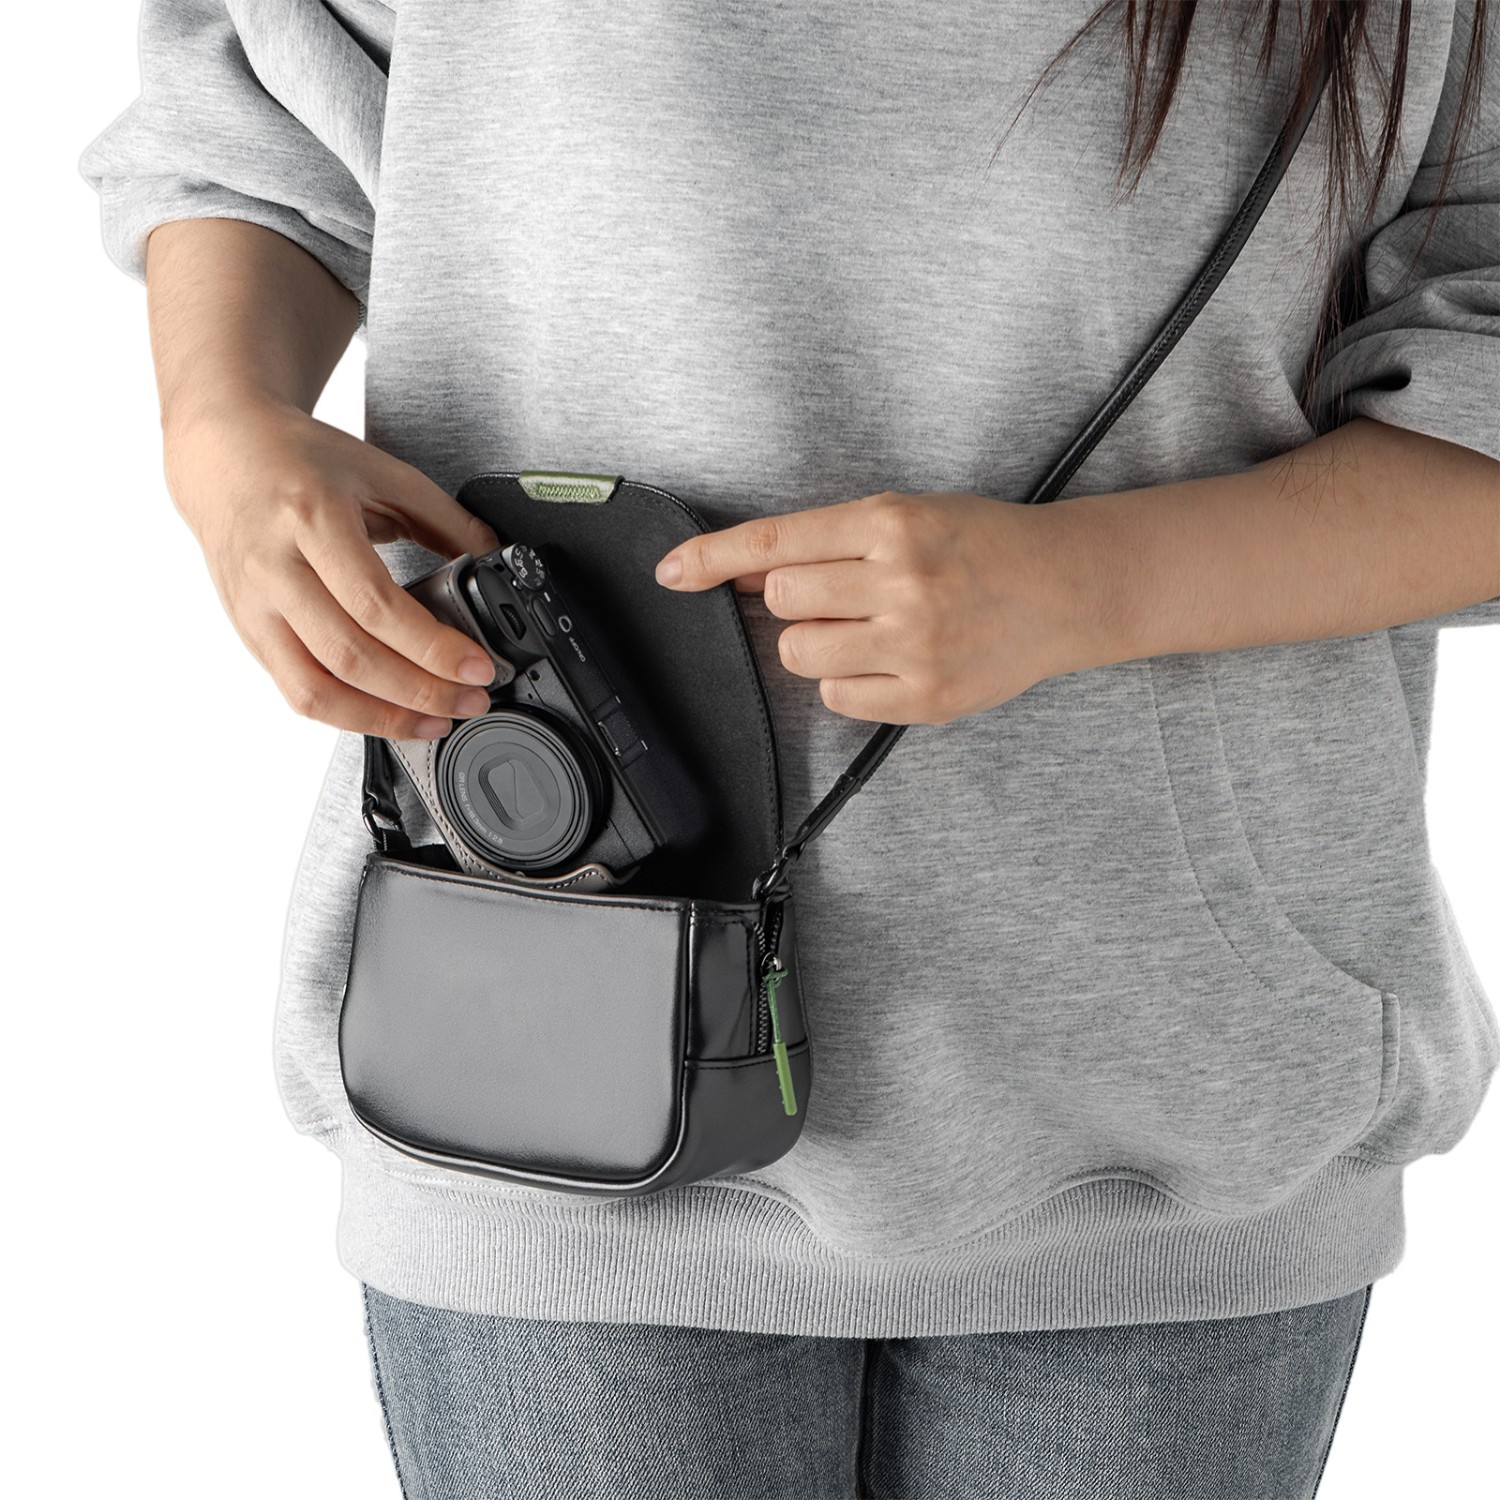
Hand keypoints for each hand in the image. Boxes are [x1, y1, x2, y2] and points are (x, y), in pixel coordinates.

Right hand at [163, 397, 502, 737]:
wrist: (223, 455)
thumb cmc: (299, 460)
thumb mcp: (382, 471)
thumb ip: (443, 518)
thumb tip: (494, 559)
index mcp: (311, 518)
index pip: (375, 604)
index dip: (431, 647)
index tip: (476, 667)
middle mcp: (274, 567)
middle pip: (349, 655)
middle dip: (419, 691)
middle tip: (469, 700)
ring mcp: (255, 607)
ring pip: (316, 688)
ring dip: (383, 718)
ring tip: (436, 722)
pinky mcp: (249, 632)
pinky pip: (296, 691)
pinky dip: (347, 714)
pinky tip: (387, 716)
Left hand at [653, 490, 1111, 723]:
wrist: (1064, 589)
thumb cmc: (982, 547)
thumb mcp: (906, 517)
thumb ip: (825, 543)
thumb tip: (745, 570)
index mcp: (892, 524)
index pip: (776, 542)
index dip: (712, 558)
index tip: (672, 571)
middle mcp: (901, 581)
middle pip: (781, 601)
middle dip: (795, 600)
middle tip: (840, 596)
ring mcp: (915, 643)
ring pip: (800, 654)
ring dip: (817, 643)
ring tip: (867, 629)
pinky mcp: (925, 696)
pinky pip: (837, 699)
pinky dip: (848, 682)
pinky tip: (888, 661)